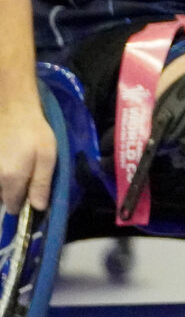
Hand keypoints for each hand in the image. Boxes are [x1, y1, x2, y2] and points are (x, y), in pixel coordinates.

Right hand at [0, 96, 55, 213]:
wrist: (13, 109)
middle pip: (0, 197)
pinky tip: (5, 160)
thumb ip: (41, 184)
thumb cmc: (34, 132)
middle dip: (11, 192)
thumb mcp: (47, 156)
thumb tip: (38, 207)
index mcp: (11, 178)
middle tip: (23, 175)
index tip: (29, 193)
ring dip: (3, 182)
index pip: (12, 205)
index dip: (22, 203)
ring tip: (14, 165)